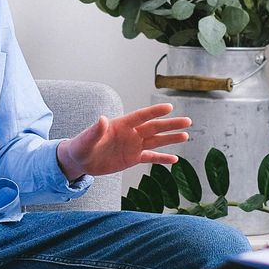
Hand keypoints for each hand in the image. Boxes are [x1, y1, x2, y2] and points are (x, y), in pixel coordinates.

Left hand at [58, 103, 190, 180]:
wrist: (80, 160)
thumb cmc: (81, 146)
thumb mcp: (86, 140)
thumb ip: (95, 130)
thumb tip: (102, 119)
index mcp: (120, 125)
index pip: (140, 116)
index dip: (154, 112)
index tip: (169, 107)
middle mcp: (130, 133)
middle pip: (154, 127)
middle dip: (170, 124)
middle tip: (187, 121)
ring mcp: (133, 145)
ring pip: (155, 141)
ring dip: (170, 139)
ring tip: (186, 135)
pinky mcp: (132, 158)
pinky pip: (150, 157)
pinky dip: (162, 158)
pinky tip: (175, 159)